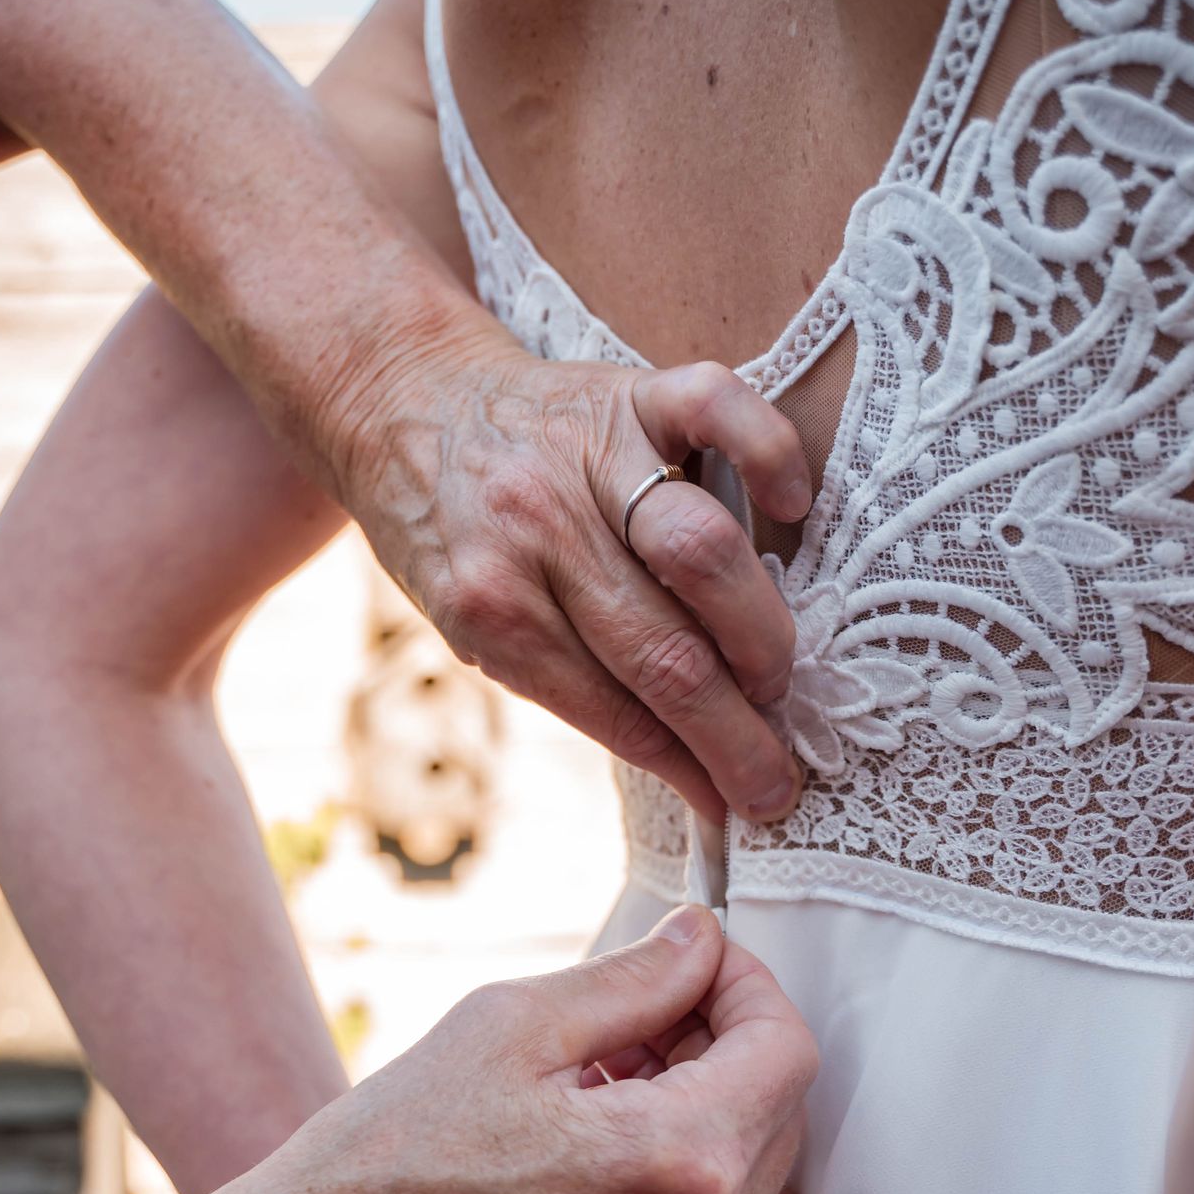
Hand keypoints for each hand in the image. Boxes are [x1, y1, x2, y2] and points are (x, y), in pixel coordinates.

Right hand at [230, 903, 815, 1193]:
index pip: (788, 1051)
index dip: (747, 989)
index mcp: (680, 1161)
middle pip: (777, 1123)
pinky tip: (576, 1170)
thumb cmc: (388, 1157)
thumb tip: (703, 943)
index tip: (697, 967)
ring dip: (696, 1125)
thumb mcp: (509, 1026)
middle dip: (723, 1055)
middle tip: (636, 1023)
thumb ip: (635, 979)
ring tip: (594, 1094)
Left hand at [325, 332, 809, 827]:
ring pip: (699, 550)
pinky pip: (716, 407)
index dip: (693, 769)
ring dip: (758, 630)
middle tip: (779, 767)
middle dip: (738, 729)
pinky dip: (769, 453)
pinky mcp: (628, 389)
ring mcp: (587, 455)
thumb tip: (687, 765)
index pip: (617, 714)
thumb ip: (569, 681)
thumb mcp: (473, 625)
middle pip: (667, 651)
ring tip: (776, 674)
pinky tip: (792, 506)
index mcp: (492, 611)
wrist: (400, 400)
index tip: (744, 805)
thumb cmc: (451, 531)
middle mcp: (538, 533)